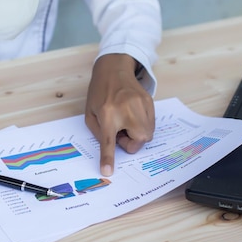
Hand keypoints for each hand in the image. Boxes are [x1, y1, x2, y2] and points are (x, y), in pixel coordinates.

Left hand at [85, 54, 154, 175]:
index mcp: (107, 114)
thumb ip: (100, 134)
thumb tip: (113, 148)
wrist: (113, 69)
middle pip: (139, 140)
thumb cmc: (99, 92)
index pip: (109, 141)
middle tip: (120, 131)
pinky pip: (151, 124)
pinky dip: (142, 125)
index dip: (108, 158)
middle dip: (131, 142)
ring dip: (137, 134)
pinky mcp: (149, 101)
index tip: (108, 171)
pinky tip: (132, 115)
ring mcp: (141, 105)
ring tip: (126, 121)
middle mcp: (126, 109)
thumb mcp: (90, 114)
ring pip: (148, 134)